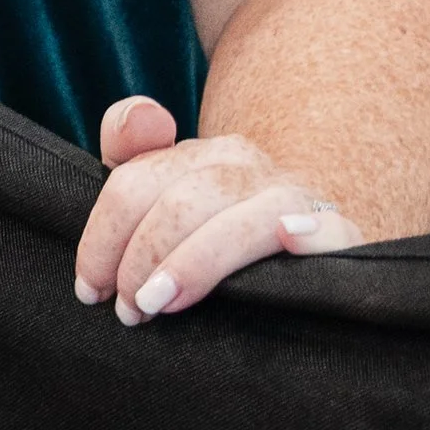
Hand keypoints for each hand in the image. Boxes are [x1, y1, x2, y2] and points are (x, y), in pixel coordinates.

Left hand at [73, 96, 360, 323]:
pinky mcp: (340, 234)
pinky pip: (332, 228)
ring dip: (195, 261)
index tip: (90, 289)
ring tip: (157, 303)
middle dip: (142, 256)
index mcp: (198, 155)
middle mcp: (246, 166)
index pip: (135, 180)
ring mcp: (294, 198)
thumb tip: (141, 119)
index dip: (103, 235)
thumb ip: (130, 153)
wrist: (299, 247)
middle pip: (183, 199)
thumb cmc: (212, 237)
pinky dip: (312, 233)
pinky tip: (289, 241)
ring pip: (243, 216)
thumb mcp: (161, 199)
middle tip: (127, 310)